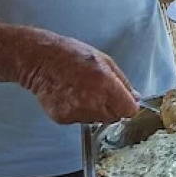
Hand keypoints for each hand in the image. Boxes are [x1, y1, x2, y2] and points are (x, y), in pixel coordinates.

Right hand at [21, 35, 138, 124]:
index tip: (124, 102)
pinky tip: (71, 97)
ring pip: (97, 120)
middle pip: (114, 118)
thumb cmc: (71, 55)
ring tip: (82, 92)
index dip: (128, 105)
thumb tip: (135, 97)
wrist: (40, 60)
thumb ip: (122, 81)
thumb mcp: (104, 60)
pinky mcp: (63, 118)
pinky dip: (78, 112)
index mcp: (106, 84)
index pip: (129, 110)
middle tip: (99, 92)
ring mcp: (77, 112)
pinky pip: (80, 120)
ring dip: (95, 110)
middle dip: (112, 108)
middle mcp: (92, 101)